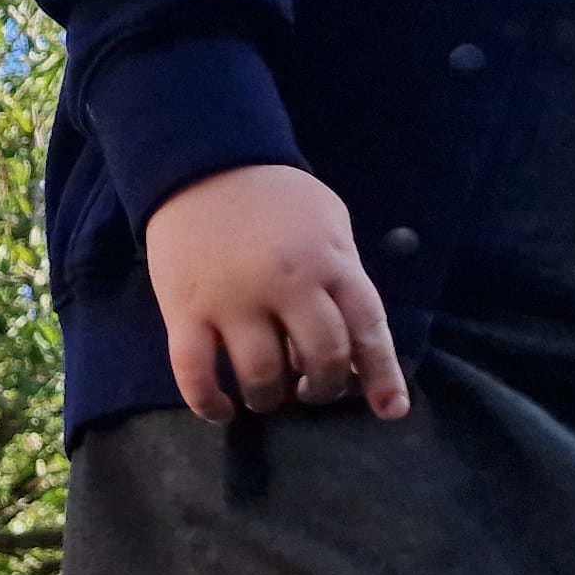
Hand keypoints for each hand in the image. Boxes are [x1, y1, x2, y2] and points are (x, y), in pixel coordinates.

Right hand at [143, 164, 409, 421]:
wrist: (202, 163)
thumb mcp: (329, 222)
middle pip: (320, 358)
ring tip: (268, 396)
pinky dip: (209, 402)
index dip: (381, 374)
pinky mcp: (186, 310)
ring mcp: (233, 300)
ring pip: (262, 374)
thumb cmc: (274, 197)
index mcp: (329, 261)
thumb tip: (352, 343)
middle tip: (311, 391)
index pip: (367, 328)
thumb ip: (343, 275)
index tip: (389, 409)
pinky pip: (195, 372)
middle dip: (322, 389)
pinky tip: (222, 410)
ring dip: (270, 398)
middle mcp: (287, 284)